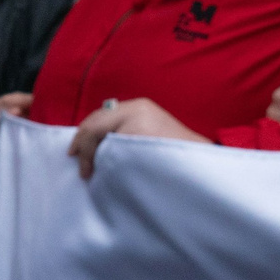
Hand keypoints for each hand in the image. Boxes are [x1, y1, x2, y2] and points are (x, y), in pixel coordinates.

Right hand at [68, 97, 206, 180]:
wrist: (203, 161)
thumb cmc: (172, 163)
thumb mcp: (136, 162)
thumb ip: (110, 157)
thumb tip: (91, 162)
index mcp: (134, 116)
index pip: (94, 129)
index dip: (84, 152)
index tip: (86, 173)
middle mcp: (136, 106)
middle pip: (95, 120)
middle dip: (83, 141)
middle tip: (77, 161)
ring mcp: (141, 106)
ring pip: (102, 116)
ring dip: (90, 136)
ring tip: (83, 153)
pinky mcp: (144, 109)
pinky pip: (112, 117)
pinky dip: (101, 130)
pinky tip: (98, 143)